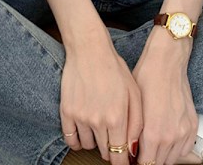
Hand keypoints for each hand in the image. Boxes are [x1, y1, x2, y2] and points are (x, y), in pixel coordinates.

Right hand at [60, 32, 142, 163]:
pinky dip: (76, 140)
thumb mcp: (134, 93)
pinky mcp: (66, 111)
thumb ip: (136, 124)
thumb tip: (133, 150)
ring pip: (88, 145)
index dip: (122, 161)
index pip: (119, 156)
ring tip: (99, 128)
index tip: (123, 159)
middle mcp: (98, 121)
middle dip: (111, 149)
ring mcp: (80, 116)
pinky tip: (83, 132)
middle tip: (112, 137)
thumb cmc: (114, 68)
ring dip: (94, 142)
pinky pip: (70, 138)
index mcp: (117, 118)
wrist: (89, 49)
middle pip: (105, 152)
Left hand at [131, 26, 200, 164]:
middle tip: (138, 151)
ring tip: (151, 145)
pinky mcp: (192, 126)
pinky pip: (185, 149)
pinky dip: (175, 149)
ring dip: (161, 156)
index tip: (131, 158)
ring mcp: (184, 132)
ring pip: (172, 159)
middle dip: (147, 159)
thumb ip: (132, 133)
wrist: (167, 61)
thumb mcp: (133, 106)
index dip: (136, 163)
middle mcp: (171, 137)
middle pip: (158, 164)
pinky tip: (166, 138)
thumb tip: (129, 149)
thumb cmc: (147, 76)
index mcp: (153, 133)